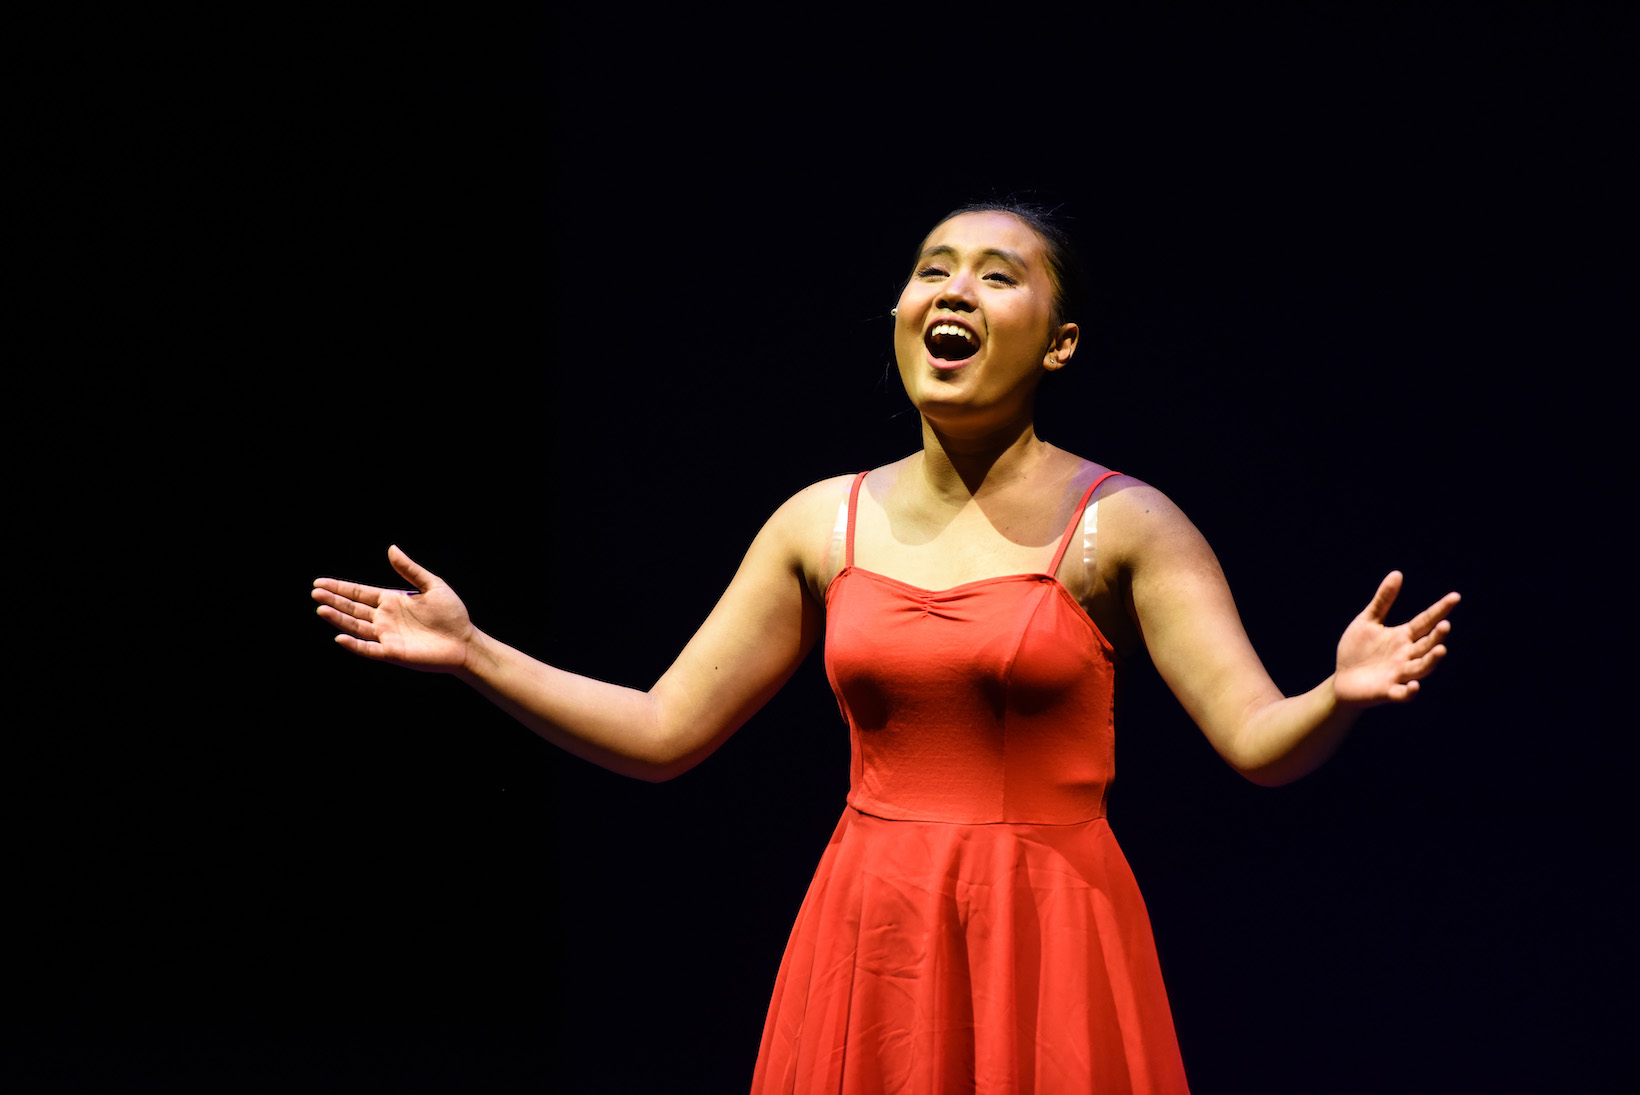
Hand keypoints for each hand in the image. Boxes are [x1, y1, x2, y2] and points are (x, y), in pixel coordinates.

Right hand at [312, 546, 473, 672]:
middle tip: (315, 592)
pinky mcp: (393, 652)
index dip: (340, 587)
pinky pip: (369, 648)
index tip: (319, 582)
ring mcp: (387, 636)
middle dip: (334, 600)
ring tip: (321, 608)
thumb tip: (391, 548)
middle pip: (353, 608)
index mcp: (392, 601)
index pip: (360, 593)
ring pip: (356, 626)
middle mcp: (385, 618)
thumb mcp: (432, 585)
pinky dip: (354, 644)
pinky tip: (339, 636)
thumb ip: (410, 570)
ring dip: (338, 619)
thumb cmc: (452, 614)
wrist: (466, 642)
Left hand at [1334, 572, 1459, 705]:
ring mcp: (1399, 674)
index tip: (1455, 597)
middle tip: (1445, 624)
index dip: (1440, 610)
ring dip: (1432, 660)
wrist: (1341, 680)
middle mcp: (1406, 655)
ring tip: (1441, 650)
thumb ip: (1383, 600)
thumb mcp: (1367, 621)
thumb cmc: (1357, 650)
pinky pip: (1402, 693)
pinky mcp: (1387, 691)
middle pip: (1427, 645)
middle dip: (1437, 636)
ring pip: (1421, 668)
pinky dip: (1409, 691)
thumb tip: (1397, 573)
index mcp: (1403, 637)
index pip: (1425, 621)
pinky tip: (1413, 685)